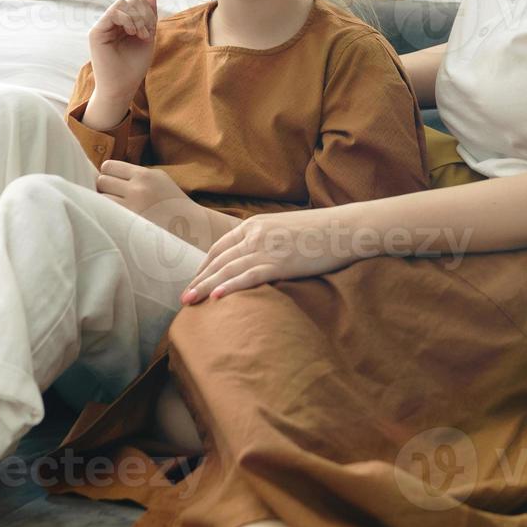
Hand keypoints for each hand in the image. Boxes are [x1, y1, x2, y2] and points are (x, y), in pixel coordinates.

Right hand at [86, 0, 157, 124]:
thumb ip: (149, 17)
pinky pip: (113, 12)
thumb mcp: (148, 37)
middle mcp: (111, 24)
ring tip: (141, 34)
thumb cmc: (134, 67)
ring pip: (122, 3)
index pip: (135, 3)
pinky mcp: (96, 32)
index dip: (147, 11)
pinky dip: (127, 19)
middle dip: (143, 14)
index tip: (151, 32)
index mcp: (123, 24)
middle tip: (146, 34)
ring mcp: (102, 27)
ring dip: (137, 17)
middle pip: (130, 0)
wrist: (121, 87)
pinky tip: (131, 32)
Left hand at [96, 160, 188, 215]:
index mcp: (144, 174)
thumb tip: (105, 173)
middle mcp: (138, 188)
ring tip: (115, 208)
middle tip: (113, 196)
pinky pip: (108, 215)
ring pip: (102, 199)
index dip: (107, 173)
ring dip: (105, 203)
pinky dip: (109, 215)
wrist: (190, 225)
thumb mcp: (158, 179)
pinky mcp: (131, 224)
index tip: (111, 181)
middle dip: (104, 187)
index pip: (108, 166)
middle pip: (102, 181)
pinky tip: (117, 218)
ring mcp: (133, 207)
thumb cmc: (171, 202)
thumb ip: (135, 175)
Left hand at [179, 211, 352, 304]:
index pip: (220, 248)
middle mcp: (255, 234)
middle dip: (198, 280)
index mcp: (254, 224)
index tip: (194, 281)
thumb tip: (253, 256)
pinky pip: (249, 276)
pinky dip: (230, 287)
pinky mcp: (280, 263)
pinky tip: (216, 298)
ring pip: (228, 270)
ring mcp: (266, 248)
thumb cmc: (318, 231)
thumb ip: (264, 238)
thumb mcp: (283, 228)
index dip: (204, 266)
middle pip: (218, 260)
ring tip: (190, 302)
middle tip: (182, 298)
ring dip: (205, 287)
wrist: (344, 228)